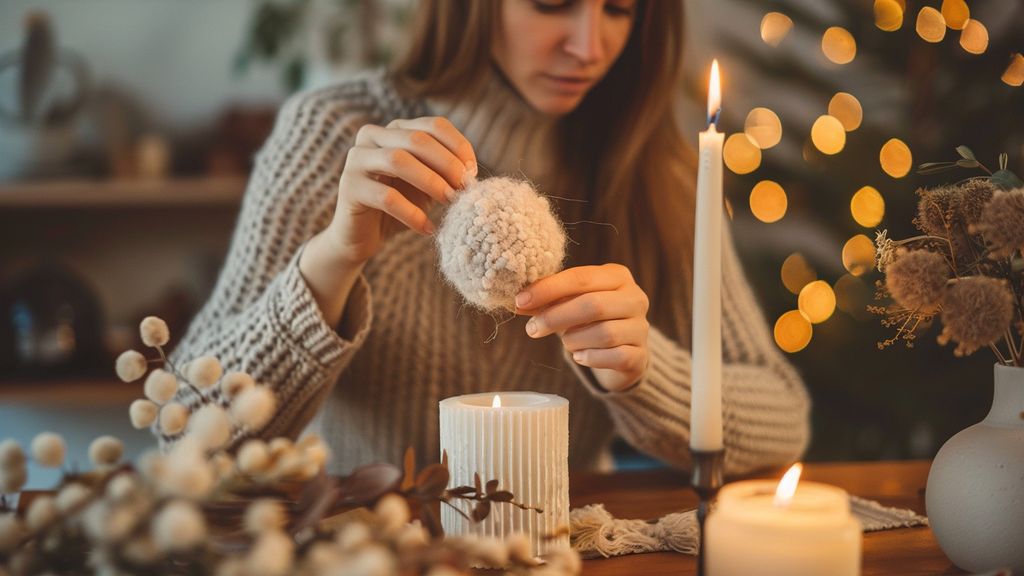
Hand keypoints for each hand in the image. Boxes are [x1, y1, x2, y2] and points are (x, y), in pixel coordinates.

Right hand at [328, 116, 477, 264]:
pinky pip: (386, 197)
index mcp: (395, 129)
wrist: (363, 236)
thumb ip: (445, 172)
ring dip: (431, 182)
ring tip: (450, 203)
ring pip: (398, 160)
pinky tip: (427, 228)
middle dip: (447, 164)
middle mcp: (372, 136)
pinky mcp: (349, 187)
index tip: (473, 172)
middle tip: (465, 188)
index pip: (433, 125)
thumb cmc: (401, 206)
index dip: (458, 146)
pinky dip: (412, 214)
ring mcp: (356, 159)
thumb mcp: (428, 184)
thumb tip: (470, 171)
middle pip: (417, 139)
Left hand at [515, 264, 649, 391]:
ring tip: (565, 343)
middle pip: (593, 305)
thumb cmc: (591, 320)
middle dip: (556, 317)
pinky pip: (615, 356)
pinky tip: (579, 357)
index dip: (549, 289)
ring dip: (574, 340)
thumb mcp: (569, 304)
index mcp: (617, 276)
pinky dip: (591, 358)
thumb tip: (518, 302)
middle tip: (531, 328)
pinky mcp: (641, 355)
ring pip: (605, 333)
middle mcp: (635, 298)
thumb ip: (547, 301)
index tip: (521, 300)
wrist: (623, 351)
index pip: (581, 278)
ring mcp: (641, 327)